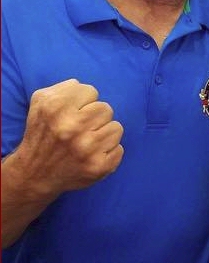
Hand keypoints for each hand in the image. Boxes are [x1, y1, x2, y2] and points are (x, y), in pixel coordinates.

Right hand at [17, 78, 123, 198]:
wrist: (35, 173)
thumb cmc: (42, 133)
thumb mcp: (41, 103)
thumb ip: (65, 88)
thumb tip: (86, 90)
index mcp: (56, 107)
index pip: (90, 91)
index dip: (83, 102)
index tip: (74, 113)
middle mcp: (72, 127)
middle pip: (106, 108)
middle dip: (95, 117)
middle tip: (82, 128)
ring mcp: (87, 149)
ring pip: (116, 128)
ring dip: (104, 133)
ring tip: (88, 141)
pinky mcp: (98, 167)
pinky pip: (120, 149)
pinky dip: (109, 151)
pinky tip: (93, 155)